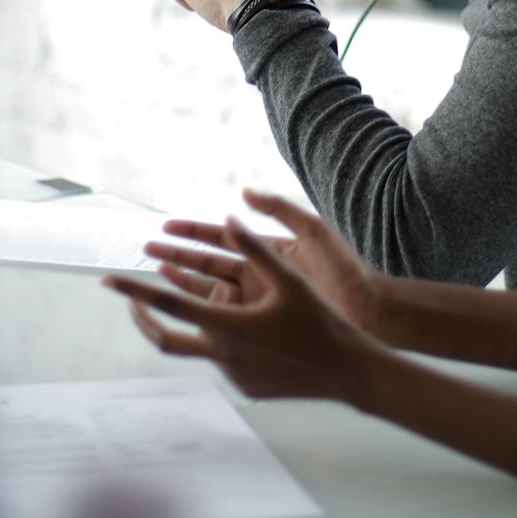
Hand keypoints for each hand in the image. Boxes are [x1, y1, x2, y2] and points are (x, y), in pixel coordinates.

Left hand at [104, 216, 382, 402]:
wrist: (347, 372)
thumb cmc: (321, 321)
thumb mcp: (289, 279)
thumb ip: (256, 249)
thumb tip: (231, 219)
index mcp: (227, 325)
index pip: (168, 304)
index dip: (134, 291)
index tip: (107, 280)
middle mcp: (222, 354)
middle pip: (165, 337)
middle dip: (143, 317)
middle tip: (130, 299)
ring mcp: (232, 375)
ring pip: (199, 345)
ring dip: (196, 322)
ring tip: (210, 298)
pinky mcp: (246, 386)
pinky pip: (224, 359)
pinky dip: (224, 340)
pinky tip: (253, 329)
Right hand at [144, 189, 382, 332]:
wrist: (370, 311)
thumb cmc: (345, 271)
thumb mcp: (313, 231)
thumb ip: (280, 209)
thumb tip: (245, 192)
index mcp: (270, 251)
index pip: (222, 237)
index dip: (192, 231)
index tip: (165, 226)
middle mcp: (261, 275)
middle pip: (209, 263)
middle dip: (177, 256)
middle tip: (146, 251)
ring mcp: (261, 302)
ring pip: (212, 291)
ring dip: (184, 282)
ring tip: (156, 274)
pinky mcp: (265, 325)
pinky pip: (227, 318)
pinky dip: (204, 313)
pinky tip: (184, 311)